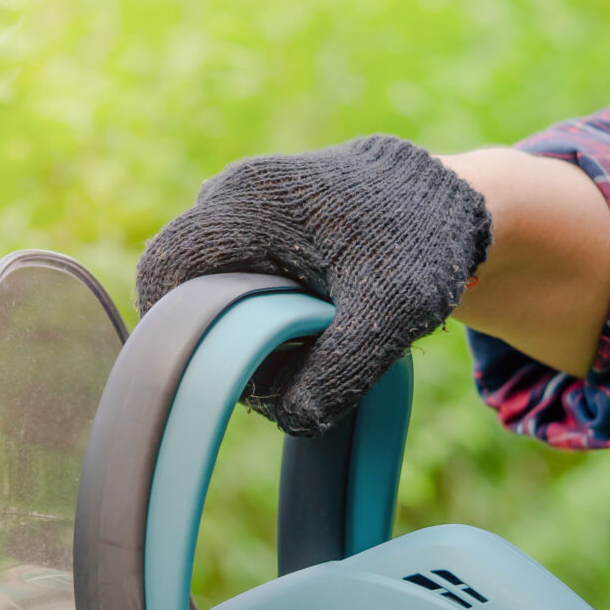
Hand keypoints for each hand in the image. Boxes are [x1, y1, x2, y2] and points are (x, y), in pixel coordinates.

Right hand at [135, 135, 490, 434]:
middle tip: (276, 366)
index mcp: (249, 201)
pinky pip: (229, 277)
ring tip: (305, 340)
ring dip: (241, 328)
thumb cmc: (420, 246)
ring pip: (206, 284)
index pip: (164, 270)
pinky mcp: (251, 222)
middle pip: (182, 284)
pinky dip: (256, 312)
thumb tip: (289, 416)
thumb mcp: (395, 314)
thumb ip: (342, 371)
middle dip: (220, 338)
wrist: (445, 203)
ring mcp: (237, 204)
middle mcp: (229, 193)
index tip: (225, 369)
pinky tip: (303, 324)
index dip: (175, 329)